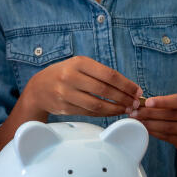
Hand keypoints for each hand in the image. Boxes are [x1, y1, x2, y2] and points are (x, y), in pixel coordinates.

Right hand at [24, 55, 141, 117]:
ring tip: (126, 109)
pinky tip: (113, 113)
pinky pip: (89, 113)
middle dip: (124, 98)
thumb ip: (100, 73)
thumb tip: (128, 86)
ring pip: (97, 104)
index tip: (137, 91)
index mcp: (79, 62)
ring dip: (116, 109)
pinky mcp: (64, 108)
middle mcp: (71, 77)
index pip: (109, 74)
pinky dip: (104, 114)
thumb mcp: (79, 65)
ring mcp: (66, 93)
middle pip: (104, 90)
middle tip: (135, 103)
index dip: (126, 84)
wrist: (39, 88)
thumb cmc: (65, 74)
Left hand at [130, 90, 176, 152]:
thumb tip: (140, 102)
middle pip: (171, 115)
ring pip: (168, 127)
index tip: (147, 102)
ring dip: (150, 124)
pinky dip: (155, 133)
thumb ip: (163, 101)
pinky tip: (146, 129)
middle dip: (150, 113)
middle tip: (135, 112)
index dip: (163, 102)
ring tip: (138, 121)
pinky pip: (168, 137)